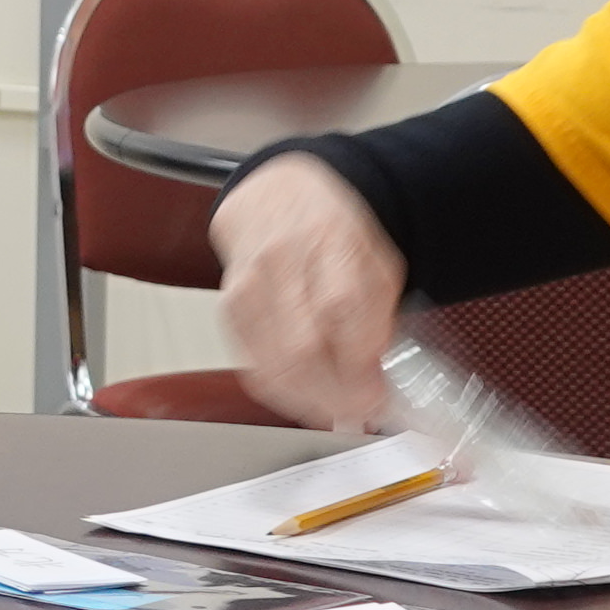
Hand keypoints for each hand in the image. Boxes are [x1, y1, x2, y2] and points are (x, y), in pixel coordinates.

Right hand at [209, 153, 408, 427]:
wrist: (275, 197)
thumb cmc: (331, 230)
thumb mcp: (376, 258)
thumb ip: (380, 315)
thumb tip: (374, 379)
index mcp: (330, 239)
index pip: (342, 311)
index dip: (361, 364)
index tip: (381, 394)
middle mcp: (282, 260)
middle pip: (302, 348)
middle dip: (337, 394)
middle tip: (362, 411)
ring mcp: (249, 285)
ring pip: (274, 365)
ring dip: (311, 401)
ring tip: (338, 411)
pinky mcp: (229, 309)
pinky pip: (253, 366)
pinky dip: (283, 392)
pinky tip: (305, 397)